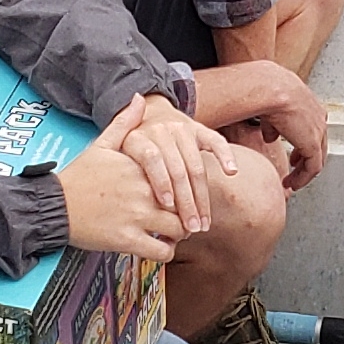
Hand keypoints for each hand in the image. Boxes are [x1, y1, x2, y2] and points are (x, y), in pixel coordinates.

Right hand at [55, 98, 195, 261]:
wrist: (54, 205)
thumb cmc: (78, 176)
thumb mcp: (101, 144)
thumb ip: (124, 123)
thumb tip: (139, 99)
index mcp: (140, 168)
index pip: (180, 176)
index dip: (186, 187)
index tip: (183, 192)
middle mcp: (142, 191)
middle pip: (184, 204)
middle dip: (188, 213)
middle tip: (186, 217)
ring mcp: (136, 217)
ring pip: (178, 229)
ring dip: (181, 234)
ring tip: (175, 233)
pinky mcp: (127, 240)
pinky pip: (161, 251)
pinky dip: (166, 252)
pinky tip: (161, 248)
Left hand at [114, 92, 234, 233]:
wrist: (147, 114)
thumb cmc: (130, 148)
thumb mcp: (112, 154)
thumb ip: (117, 175)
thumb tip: (120, 203)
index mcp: (138, 138)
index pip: (152, 160)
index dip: (160, 183)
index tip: (167, 209)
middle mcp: (162, 131)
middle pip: (177, 169)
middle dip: (186, 203)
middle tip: (190, 229)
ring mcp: (182, 129)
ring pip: (196, 165)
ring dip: (203, 197)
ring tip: (204, 222)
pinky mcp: (199, 129)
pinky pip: (215, 141)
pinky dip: (224, 155)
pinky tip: (231, 171)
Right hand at [191, 59, 327, 189]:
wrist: (269, 88)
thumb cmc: (265, 90)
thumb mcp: (269, 108)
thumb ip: (272, 125)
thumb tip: (270, 136)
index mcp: (309, 105)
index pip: (312, 129)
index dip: (302, 144)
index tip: (294, 156)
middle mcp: (318, 117)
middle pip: (318, 143)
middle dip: (305, 158)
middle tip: (295, 167)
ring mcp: (318, 130)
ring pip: (316, 158)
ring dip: (304, 171)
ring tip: (293, 181)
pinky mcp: (313, 144)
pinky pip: (312, 168)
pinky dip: (303, 178)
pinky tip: (292, 183)